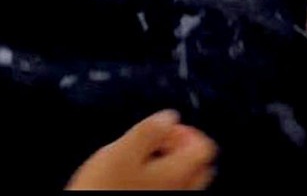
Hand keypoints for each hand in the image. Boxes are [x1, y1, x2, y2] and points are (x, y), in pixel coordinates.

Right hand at [66, 110, 216, 190]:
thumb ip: (148, 131)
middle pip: (200, 166)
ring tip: (147, 160)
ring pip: (186, 180)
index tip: (165, 129)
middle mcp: (180, 191)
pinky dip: (164, 180)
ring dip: (174, 164)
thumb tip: (169, 117)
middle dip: (184, 148)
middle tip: (159, 143)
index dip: (187, 131)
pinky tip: (140, 179)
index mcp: (176, 173)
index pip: (205, 147)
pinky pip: (171, 191)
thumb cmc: (102, 189)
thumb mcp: (121, 151)